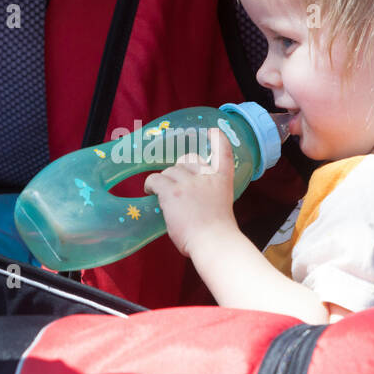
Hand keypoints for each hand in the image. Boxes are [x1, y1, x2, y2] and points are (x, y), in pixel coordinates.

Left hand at [143, 128, 236, 257]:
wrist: (213, 241)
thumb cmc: (217, 233)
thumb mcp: (221, 206)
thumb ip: (209, 195)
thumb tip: (192, 200)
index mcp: (222, 180)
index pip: (223, 152)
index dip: (218, 140)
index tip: (213, 132)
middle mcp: (206, 176)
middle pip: (187, 160)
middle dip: (180, 170)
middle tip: (175, 186)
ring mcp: (189, 182)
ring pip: (170, 171)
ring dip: (164, 181)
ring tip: (160, 194)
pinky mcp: (172, 191)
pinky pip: (155, 179)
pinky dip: (150, 184)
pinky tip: (150, 192)